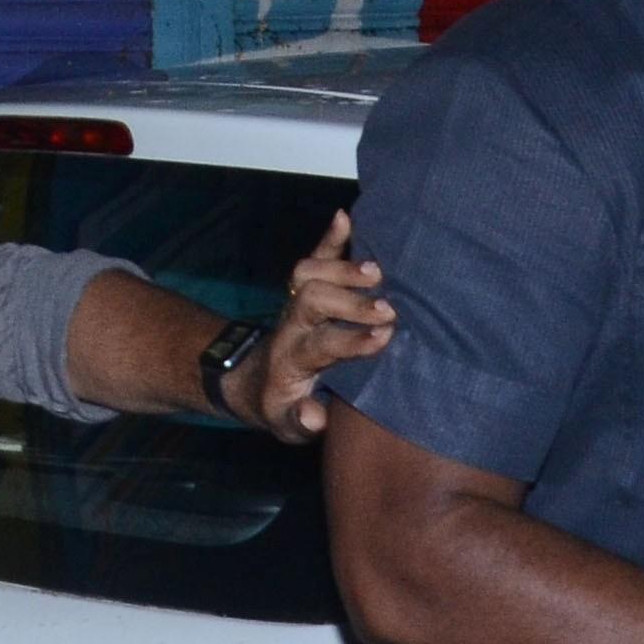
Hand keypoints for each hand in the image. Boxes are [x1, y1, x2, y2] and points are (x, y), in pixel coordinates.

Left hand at [243, 210, 392, 441]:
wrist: (254, 383)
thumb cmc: (281, 407)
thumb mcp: (287, 427)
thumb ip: (301, 422)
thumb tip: (314, 415)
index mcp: (292, 361)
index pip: (320, 345)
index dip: (351, 341)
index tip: (384, 336)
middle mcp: (292, 327)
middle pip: (312, 301)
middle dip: (349, 303)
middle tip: (389, 309)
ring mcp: (295, 305)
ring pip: (307, 275)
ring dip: (342, 269)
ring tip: (378, 272)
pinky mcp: (302, 290)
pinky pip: (313, 259)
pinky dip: (330, 238)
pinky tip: (346, 216)